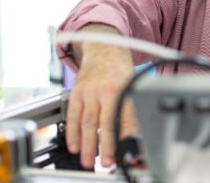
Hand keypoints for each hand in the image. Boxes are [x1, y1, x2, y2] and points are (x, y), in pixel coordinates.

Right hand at [66, 24, 136, 167]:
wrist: (104, 48)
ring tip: (89, 160)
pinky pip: (73, 115)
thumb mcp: (133, 84)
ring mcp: (89, 91)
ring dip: (88, 144)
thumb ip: (133, 106)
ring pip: (88, 122)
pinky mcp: (76, 92)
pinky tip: (74, 145)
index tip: (128, 150)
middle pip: (106, 121)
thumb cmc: (121, 69)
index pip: (127, 115)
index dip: (127, 134)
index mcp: (125, 87)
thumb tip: (136, 133)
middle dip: (106, 144)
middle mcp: (107, 89)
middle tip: (107, 162)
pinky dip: (73, 132)